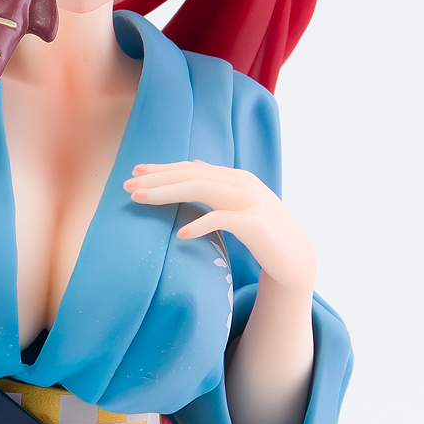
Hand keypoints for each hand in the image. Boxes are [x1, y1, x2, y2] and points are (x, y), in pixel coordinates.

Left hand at [123, 162, 315, 294]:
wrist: (295, 259)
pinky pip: (224, 219)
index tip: (135, 173)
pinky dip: (201, 224)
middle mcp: (243, 184)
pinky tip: (181, 235)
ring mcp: (251, 201)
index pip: (192, 168)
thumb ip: (219, 184)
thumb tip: (197, 164)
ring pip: (203, 189)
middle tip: (128, 186)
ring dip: (168, 194)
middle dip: (157, 179)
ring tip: (141, 200)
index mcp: (236, 178)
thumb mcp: (239, 203)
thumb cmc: (262, 234)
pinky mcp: (256, 224)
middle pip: (193, 175)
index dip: (163, 169)